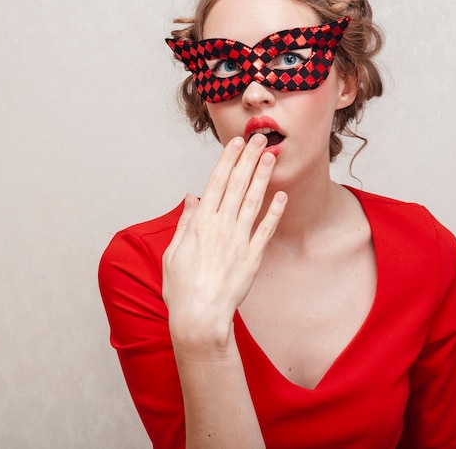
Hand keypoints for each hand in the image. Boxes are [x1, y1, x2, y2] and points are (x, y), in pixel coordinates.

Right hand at [162, 134, 286, 356]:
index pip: (217, 183)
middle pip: (238, 185)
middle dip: (249, 159)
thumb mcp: (174, 251)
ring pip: (253, 201)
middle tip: (259, 139)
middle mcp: (222, 226)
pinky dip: (274, 212)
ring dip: (263, 177)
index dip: (228, 160)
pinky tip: (281, 196)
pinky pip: (266, 229)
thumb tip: (192, 197)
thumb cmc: (181, 287)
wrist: (200, 317)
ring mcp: (239, 240)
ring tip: (270, 157)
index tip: (236, 143)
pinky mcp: (253, 256)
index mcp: (201, 223)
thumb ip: (186, 222)